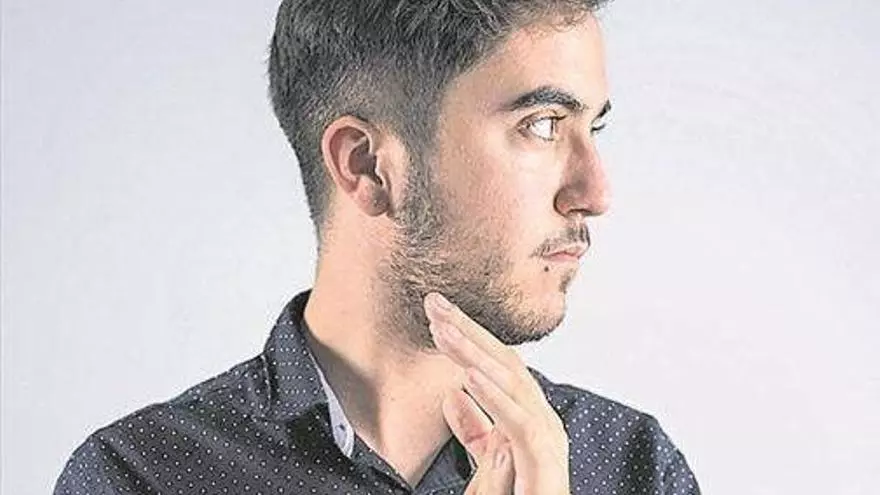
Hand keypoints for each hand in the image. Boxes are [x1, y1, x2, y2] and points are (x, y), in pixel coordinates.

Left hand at [425, 292, 570, 494]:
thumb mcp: (487, 459)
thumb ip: (473, 428)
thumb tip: (452, 393)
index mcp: (527, 415)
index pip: (495, 365)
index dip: (465, 337)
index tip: (434, 316)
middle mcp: (541, 418)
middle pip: (504, 362)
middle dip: (468, 330)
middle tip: (434, 303)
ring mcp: (546, 436)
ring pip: (510, 383)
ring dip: (473, 354)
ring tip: (442, 331)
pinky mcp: (543, 459)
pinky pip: (517, 422)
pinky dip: (493, 396)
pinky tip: (467, 377)